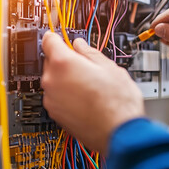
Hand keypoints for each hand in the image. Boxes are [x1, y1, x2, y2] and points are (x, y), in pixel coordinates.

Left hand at [41, 33, 144, 154]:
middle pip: (51, 61)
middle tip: (85, 64)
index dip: (57, 36)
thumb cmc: (117, 102)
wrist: (118, 132)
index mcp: (63, 63)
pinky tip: (85, 98)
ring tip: (89, 85)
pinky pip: (57, 97)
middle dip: (65, 60)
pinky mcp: (56, 115)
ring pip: (54, 81)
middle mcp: (52, 81)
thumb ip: (90, 52)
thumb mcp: (109, 67)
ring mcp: (52, 100)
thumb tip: (80, 45)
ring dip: (66, 79)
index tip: (60, 36)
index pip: (49, 40)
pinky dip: (66, 95)